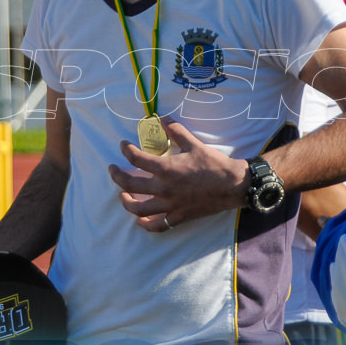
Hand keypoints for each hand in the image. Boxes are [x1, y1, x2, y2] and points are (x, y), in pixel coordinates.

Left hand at [107, 119, 249, 231]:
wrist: (232, 185)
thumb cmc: (213, 164)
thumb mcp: (194, 144)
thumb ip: (176, 131)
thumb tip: (163, 118)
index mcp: (166, 169)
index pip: (137, 159)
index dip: (126, 150)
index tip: (123, 145)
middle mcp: (164, 189)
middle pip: (130, 185)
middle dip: (117, 176)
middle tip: (112, 169)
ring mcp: (170, 205)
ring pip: (139, 209)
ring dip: (127, 202)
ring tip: (122, 195)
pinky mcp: (179, 216)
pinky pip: (158, 225)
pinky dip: (147, 225)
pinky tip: (140, 221)